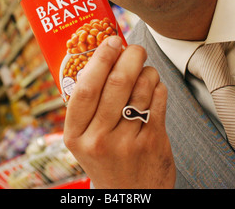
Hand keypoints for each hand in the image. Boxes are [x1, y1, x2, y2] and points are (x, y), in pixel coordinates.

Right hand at [63, 36, 175, 188]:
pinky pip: (158, 100)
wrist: (129, 196)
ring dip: (146, 71)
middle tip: (134, 49)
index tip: (110, 42)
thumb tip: (101, 58)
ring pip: (141, 88)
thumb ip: (88, 106)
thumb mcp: (84, 139)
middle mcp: (99, 139)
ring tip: (145, 71)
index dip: (100, 59)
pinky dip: (158, 86)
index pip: (86, 87)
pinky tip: (154, 88)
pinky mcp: (152, 143)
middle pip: (116, 82)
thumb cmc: (106, 158)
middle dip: (129, 56)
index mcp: (76, 134)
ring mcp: (127, 143)